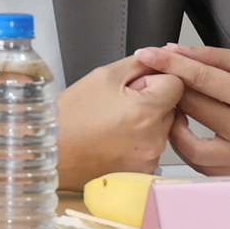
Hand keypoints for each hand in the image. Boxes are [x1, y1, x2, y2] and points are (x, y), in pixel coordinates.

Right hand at [55, 57, 183, 189]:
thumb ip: (138, 64)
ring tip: (112, 124)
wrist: (52, 154)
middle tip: (118, 106)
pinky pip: (151, 147)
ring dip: (145, 122)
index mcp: (147, 111)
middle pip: (171, 107)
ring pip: (162, 128)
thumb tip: (161, 57)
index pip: (176, 83)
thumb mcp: (102, 77)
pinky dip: (138, 142)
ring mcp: (150, 158)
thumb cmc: (71, 117)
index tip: (134, 87)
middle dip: (150, 102)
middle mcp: (155, 138)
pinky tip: (113, 140)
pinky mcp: (144, 171)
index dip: (154, 80)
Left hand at [138, 44, 229, 174]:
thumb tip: (174, 50)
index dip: (170, 64)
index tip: (146, 53)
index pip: (202, 78)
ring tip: (169, 108)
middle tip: (156, 79)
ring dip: (171, 122)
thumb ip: (213, 58)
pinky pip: (198, 163)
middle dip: (168, 89)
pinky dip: (185, 146)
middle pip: (193, 107)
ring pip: (188, 142)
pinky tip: (183, 130)